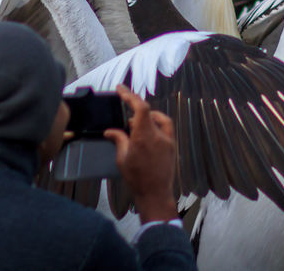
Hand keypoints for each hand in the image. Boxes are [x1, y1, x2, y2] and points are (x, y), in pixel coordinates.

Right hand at [105, 85, 179, 222]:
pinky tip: (148, 130)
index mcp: (144, 136)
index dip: (130, 95)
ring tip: (134, 123)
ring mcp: (168, 139)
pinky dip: (157, 123)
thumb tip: (111, 131)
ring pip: (159, 118)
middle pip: (148, 111)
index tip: (121, 89)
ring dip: (147, 116)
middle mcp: (158, 134)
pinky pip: (166, 127)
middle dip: (135, 106)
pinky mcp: (172, 145)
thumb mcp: (122, 159)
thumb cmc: (137, 179)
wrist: (156, 194)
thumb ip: (119, 140)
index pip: (140, 107)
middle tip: (124, 106)